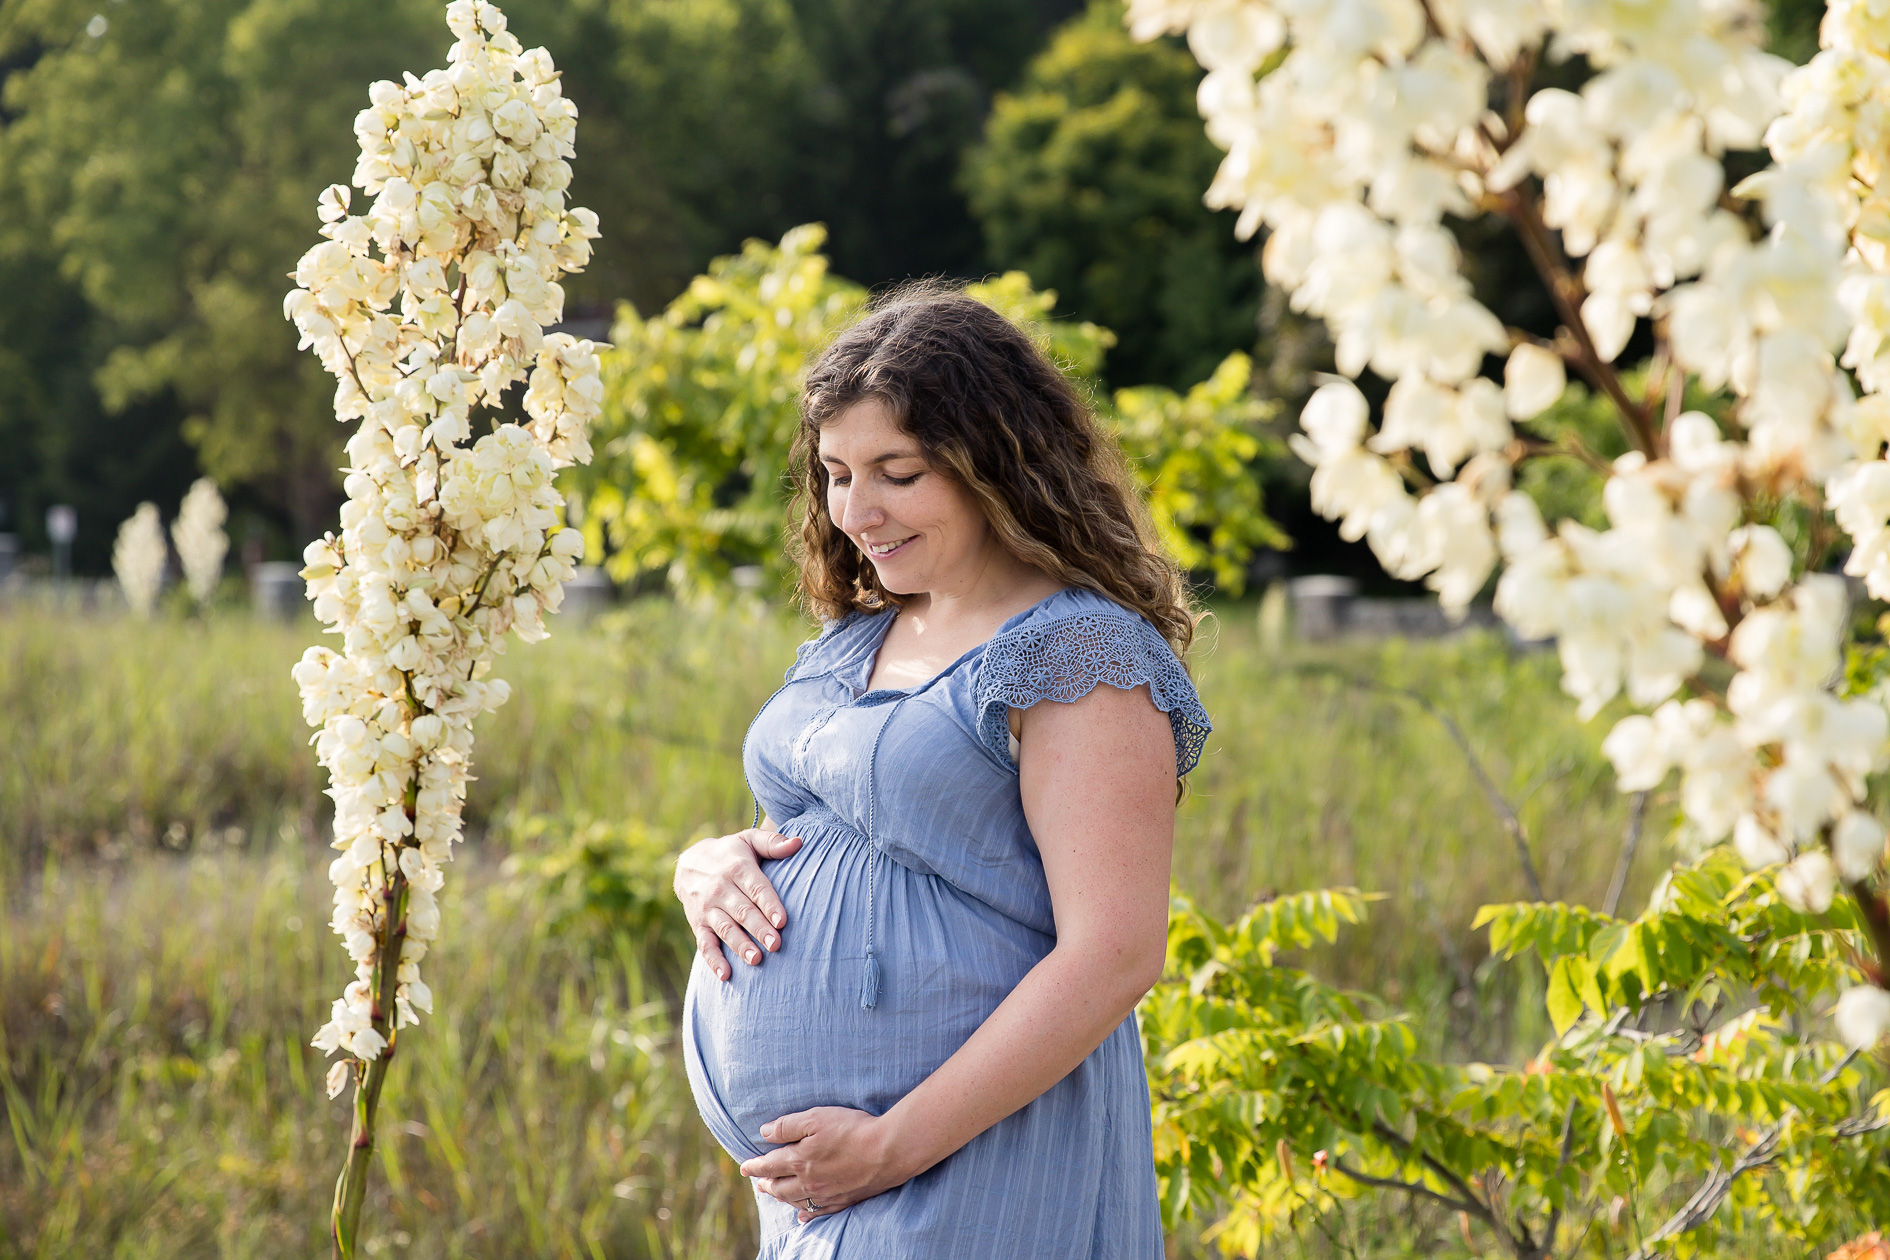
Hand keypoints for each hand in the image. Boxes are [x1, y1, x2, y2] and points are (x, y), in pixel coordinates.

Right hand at [673, 828, 802, 979]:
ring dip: (740, 945)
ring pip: (725, 928)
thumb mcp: (748, 840)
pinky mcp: (698, 924)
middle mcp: (720, 889)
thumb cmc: (731, 853)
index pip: (755, 888)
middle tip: (776, 945)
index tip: (782, 920)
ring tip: (756, 960)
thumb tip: (799, 843)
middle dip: (759, 929)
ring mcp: (707, 908)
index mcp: (737, 868)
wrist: (689, 864)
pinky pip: (705, 944)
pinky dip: (714, 960)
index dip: (769, 904)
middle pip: (742, 911)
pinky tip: (726, 975)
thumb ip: (773, 843)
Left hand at [740, 1107, 913, 1222]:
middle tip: (758, 1183)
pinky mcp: (844, 1200)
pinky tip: (803, 1216)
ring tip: (775, 1194)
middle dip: (766, 1184)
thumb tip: (765, 1133)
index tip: (744, 1167)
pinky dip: (806, 1214)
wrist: (887, 1151)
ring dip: (782, 1198)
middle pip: (780, 1187)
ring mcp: (826, 1194)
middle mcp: (809, 1182)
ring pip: (796, 1201)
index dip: (755, 1166)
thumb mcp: (816, 1118)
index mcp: (799, 1160)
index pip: (770, 1165)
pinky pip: (819, 1212)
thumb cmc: (852, 1129)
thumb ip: (788, 1126)